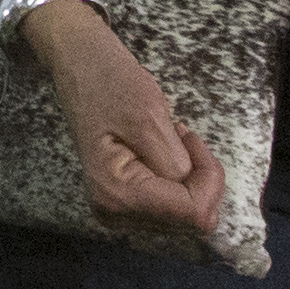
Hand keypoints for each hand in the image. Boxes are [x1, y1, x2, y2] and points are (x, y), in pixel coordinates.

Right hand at [22, 0, 218, 236]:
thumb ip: (175, 163)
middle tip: (180, 136)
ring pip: (185, 217)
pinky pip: (173, 207)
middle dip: (200, 178)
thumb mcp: (149, 116)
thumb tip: (198, 199)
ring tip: (167, 140)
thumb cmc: (110, 84)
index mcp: (117, 193)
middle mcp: (115, 213)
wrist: (81, 68)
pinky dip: (181, 181)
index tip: (190, 138)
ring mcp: (118, 212)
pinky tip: (163, 152)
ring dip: (190, 178)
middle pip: (190, 220)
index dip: (209, 179)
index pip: (192, 213)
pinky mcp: (124, 204)